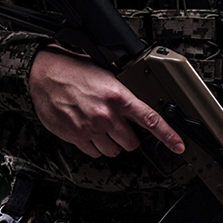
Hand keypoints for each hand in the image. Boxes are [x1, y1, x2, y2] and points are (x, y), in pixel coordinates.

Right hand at [28, 46, 184, 157]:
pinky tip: (89, 131)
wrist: (43, 74)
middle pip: (131, 143)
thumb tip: (138, 102)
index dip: (169, 136)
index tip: (179, 146)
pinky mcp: (75, 136)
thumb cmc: (72, 70)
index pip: (151, 120)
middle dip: (129, 137)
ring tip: (102, 127)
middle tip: (121, 126)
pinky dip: (95, 146)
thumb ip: (122, 92)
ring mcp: (90, 128)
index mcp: (118, 96)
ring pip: (113, 151)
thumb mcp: (105, 74)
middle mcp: (106, 115)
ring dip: (112, 143)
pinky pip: (94, 152)